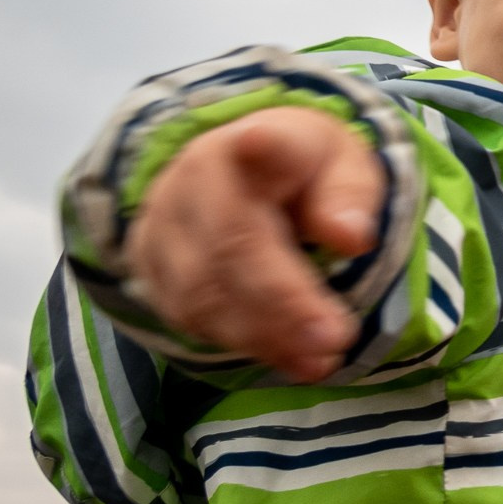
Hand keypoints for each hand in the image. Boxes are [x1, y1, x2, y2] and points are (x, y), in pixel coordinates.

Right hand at [124, 107, 384, 382]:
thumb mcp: (344, 167)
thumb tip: (350, 237)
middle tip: (336, 338)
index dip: (263, 147)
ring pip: (204, 292)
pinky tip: (293, 361)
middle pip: (230, 243)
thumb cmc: (303, 173)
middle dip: (284, 300)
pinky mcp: (152, 272)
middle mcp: (194, 182)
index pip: (260, 145)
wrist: (232, 175)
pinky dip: (247, 345)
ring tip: (321, 361)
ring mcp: (162, 228)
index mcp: (253, 144)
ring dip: (266, 335)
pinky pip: (191, 318)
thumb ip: (350, 196)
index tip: (260, 143)